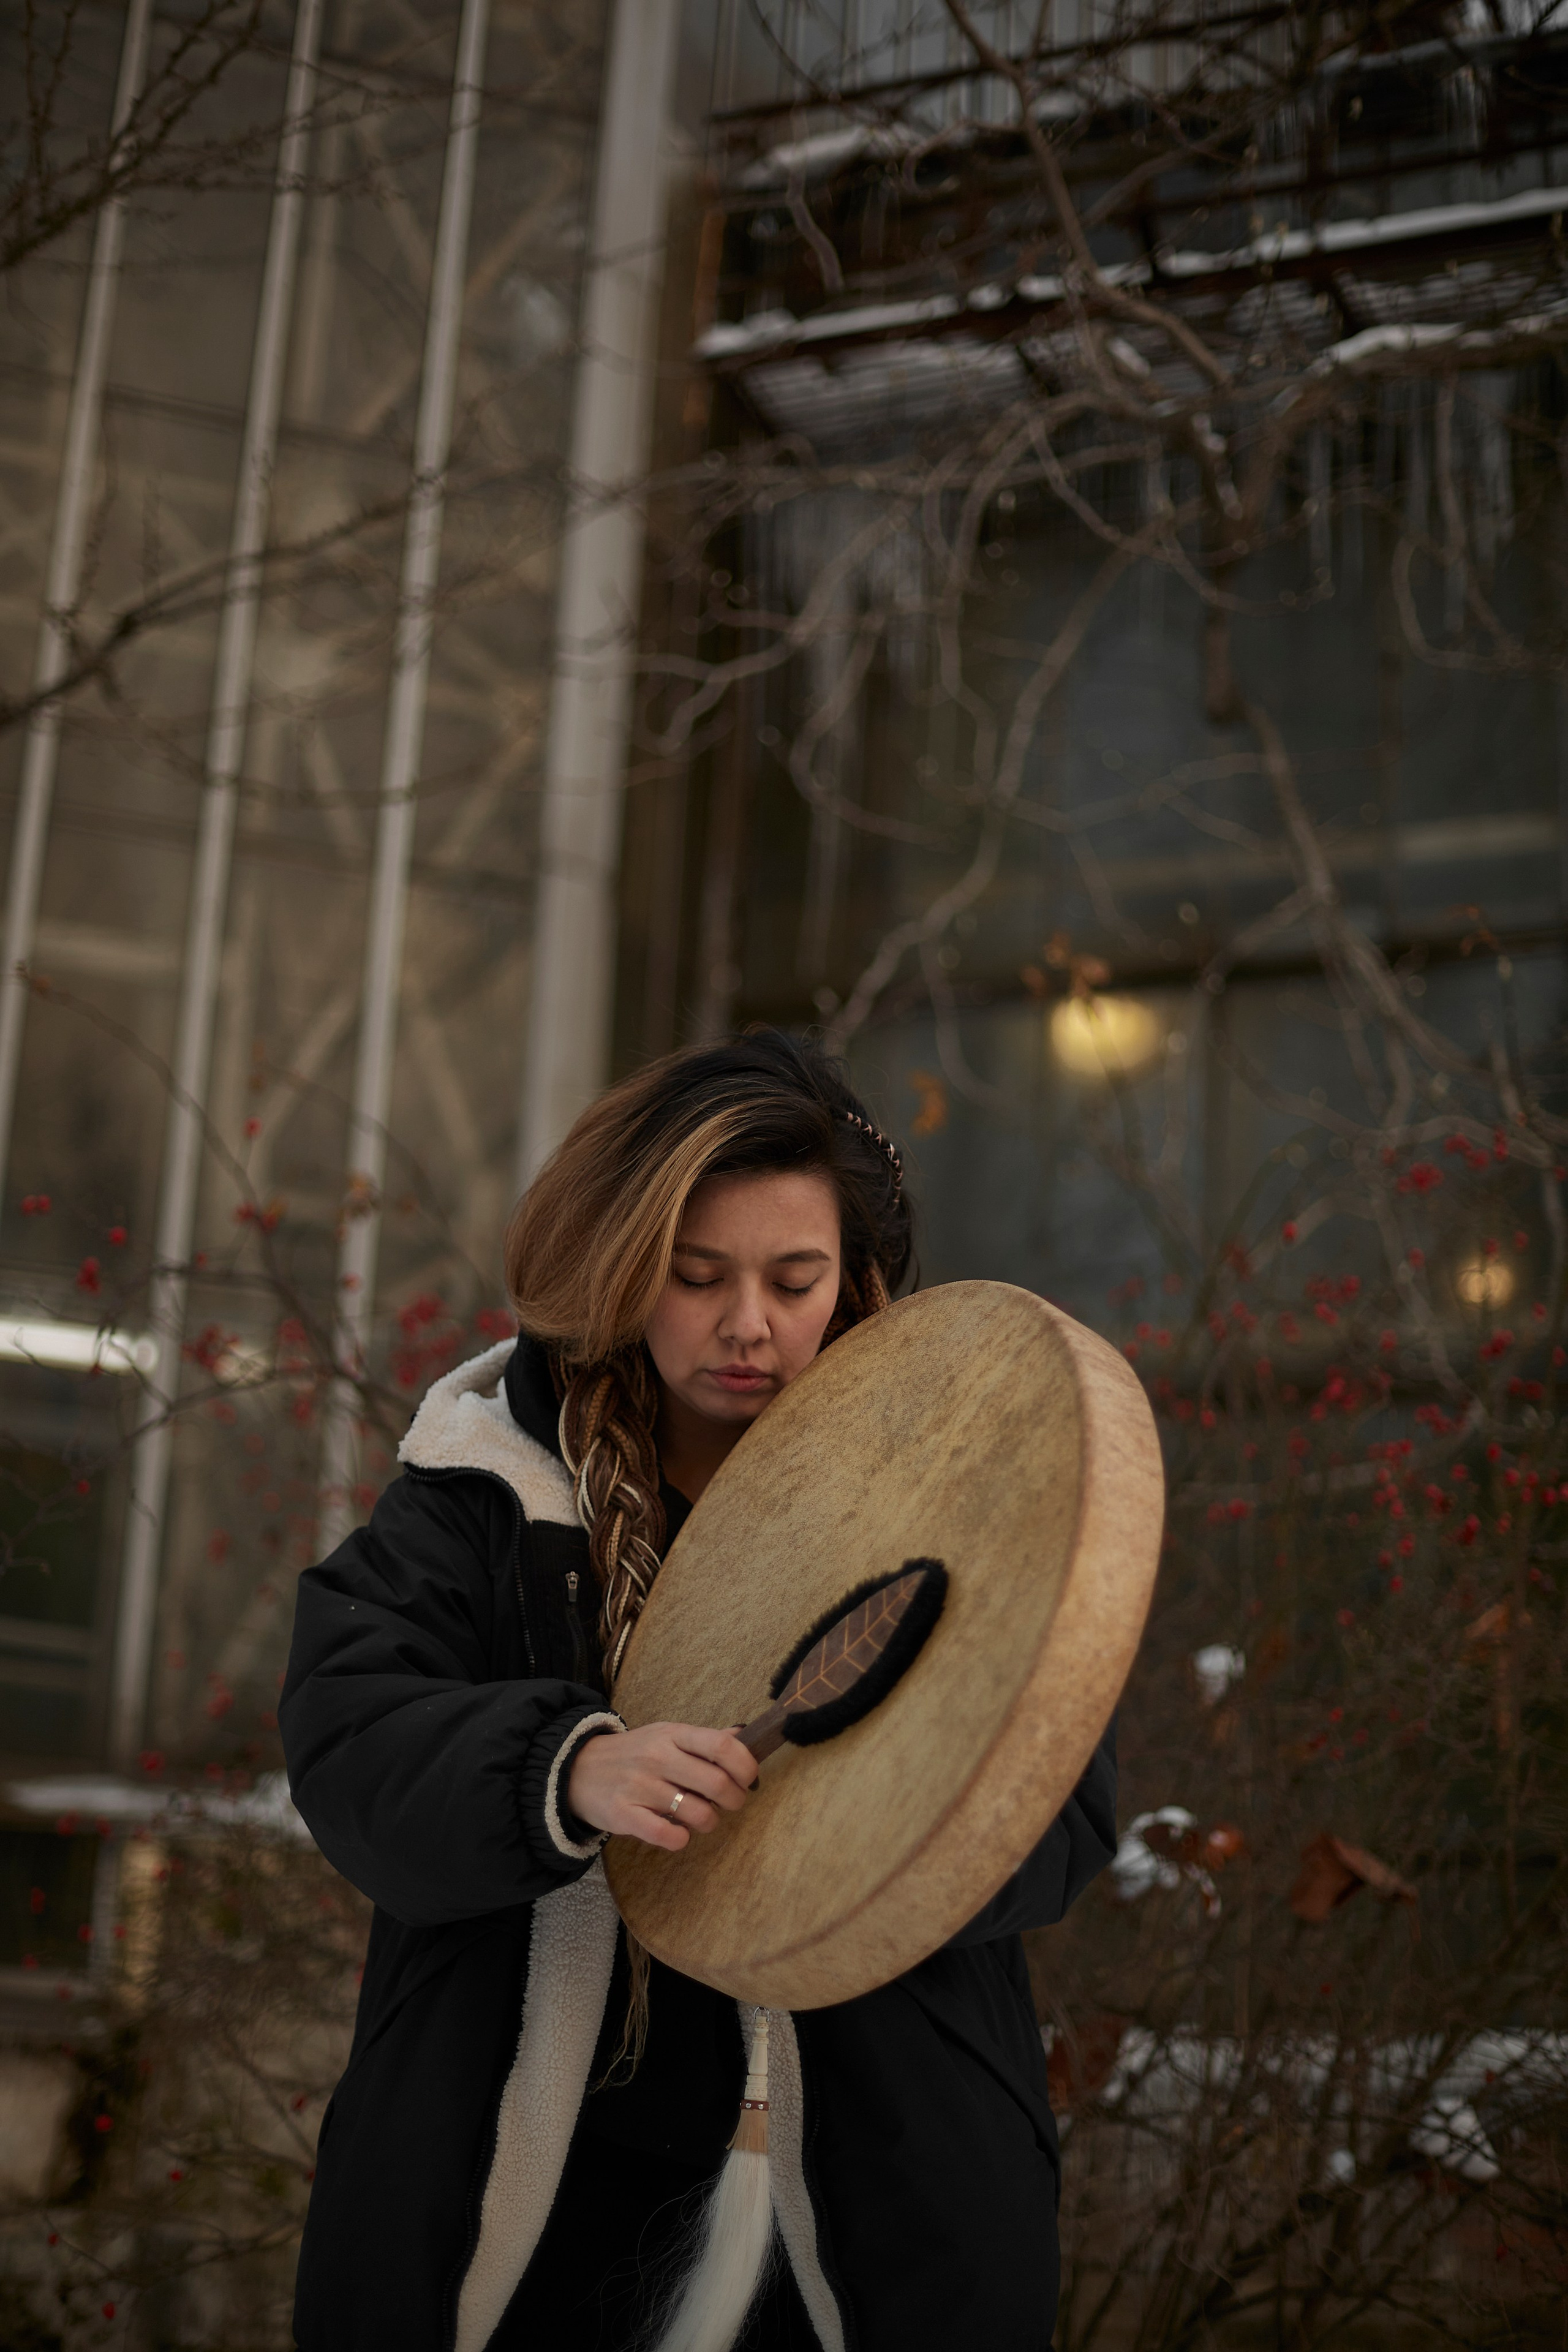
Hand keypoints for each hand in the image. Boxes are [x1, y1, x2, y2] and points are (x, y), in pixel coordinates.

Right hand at [568, 1721, 756, 1851]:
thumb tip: (744, 1735)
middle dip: (735, 1800)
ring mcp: (640, 1787)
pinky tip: (677, 1832)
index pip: (722, 1745)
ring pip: (698, 1814)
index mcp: (672, 1734)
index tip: (748, 1778)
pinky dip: (681, 1839)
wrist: (576, 1769)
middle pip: (717, 1783)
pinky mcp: (624, 1815)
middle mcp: (657, 1757)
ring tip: (700, 1818)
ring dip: (709, 1822)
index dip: (745, 1765)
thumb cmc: (633, 1754)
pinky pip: (668, 1835)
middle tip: (730, 1803)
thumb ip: (703, 1740)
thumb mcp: (665, 1735)